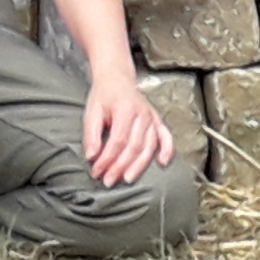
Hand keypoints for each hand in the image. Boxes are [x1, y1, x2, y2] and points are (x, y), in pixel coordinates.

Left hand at [84, 67, 173, 184]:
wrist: (116, 78)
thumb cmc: (103, 96)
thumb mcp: (91, 112)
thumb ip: (91, 135)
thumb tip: (92, 157)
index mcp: (125, 109)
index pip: (117, 141)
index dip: (107, 160)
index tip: (97, 171)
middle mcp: (142, 114)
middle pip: (134, 146)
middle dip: (120, 167)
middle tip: (108, 181)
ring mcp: (152, 117)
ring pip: (149, 146)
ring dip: (139, 166)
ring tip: (127, 179)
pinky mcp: (157, 120)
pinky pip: (166, 136)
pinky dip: (168, 150)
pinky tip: (163, 163)